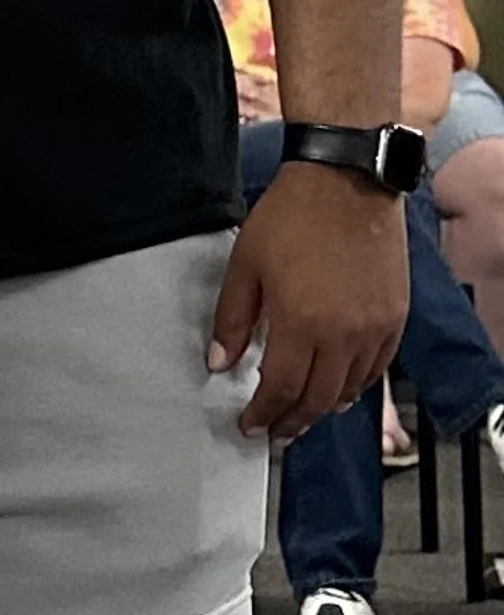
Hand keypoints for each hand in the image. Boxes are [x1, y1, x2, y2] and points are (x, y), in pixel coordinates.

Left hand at [209, 161, 408, 440]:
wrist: (345, 180)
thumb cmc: (291, 216)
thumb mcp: (246, 265)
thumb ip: (233, 319)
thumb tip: (219, 363)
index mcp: (302, 323)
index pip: (282, 390)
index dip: (264, 414)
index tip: (250, 426)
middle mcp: (344, 334)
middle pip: (318, 399)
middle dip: (293, 422)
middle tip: (275, 433)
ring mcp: (375, 327)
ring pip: (351, 389)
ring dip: (324, 408)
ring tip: (303, 415)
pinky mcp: (395, 316)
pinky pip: (378, 368)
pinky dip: (357, 385)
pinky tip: (340, 388)